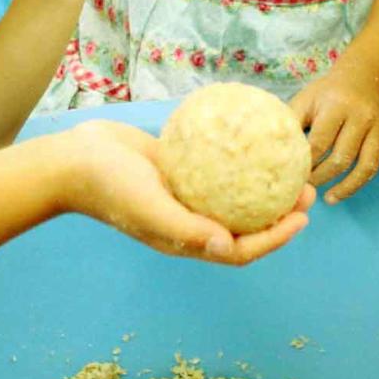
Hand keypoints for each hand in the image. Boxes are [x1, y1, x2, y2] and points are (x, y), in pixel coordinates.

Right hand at [56, 119, 312, 263]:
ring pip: (235, 193)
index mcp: (187, 239)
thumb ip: (188, 230)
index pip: (242, 248)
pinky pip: (216, 162)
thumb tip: (229, 246)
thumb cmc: (108, 187)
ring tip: (290, 162)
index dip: (276, 239)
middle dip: (281, 212)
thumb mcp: (149, 208)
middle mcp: (190, 220)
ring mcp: (184, 193)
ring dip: (265, 183)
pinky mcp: (177, 167)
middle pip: (246, 223)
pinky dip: (238, 153)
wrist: (73, 159)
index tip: (301, 217)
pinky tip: (255, 129)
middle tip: (306, 187)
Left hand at [291, 71, 378, 202]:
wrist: (361, 78)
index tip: (294, 175)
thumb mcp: (305, 99)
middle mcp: (362, 117)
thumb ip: (290, 121)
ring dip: (349, 187)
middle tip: (308, 188)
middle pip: (343, 157)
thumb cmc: (326, 94)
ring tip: (330, 198)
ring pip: (368, 165)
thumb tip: (270, 148)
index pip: (320, 142)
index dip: (306, 163)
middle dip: (322, 177)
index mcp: (337, 106)